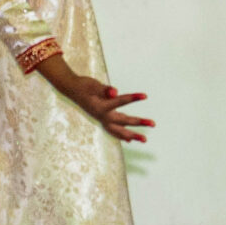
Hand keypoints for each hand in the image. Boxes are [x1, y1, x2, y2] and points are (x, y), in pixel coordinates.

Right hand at [37, 55, 153, 142]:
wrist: (72, 89)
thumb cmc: (84, 85)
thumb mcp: (93, 85)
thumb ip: (104, 89)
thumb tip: (115, 92)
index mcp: (100, 107)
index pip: (120, 102)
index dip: (132, 98)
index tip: (145, 95)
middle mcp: (102, 116)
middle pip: (123, 121)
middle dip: (138, 122)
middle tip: (154, 123)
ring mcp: (102, 119)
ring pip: (119, 130)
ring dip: (132, 135)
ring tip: (145, 140)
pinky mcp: (102, 119)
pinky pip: (113, 130)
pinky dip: (121, 135)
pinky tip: (130, 140)